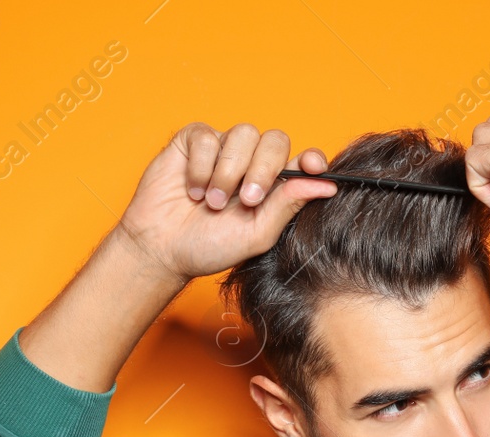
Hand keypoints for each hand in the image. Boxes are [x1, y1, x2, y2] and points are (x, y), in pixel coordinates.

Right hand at [114, 122, 338, 284]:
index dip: (311, 159)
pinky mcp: (194, 140)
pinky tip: (193, 190)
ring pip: (242, 134)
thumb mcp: (256, 234)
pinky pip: (207, 136)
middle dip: (263, 169)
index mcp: (274, 184)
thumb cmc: (211, 246)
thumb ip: (288, 206)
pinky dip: (201, 166)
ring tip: (213, 202)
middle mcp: (252, 161)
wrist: (163, 249)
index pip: (301, 159)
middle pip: (274, 140)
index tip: (313, 167)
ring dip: (228, 171)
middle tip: (246, 200)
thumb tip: (326, 185)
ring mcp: (223, 148)